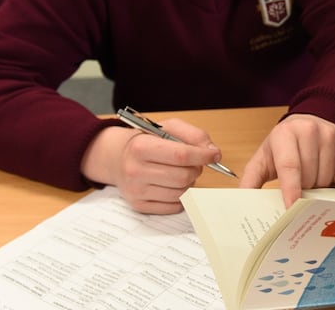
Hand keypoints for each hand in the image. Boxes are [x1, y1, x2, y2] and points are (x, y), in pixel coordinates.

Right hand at [81, 120, 223, 213]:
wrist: (119, 158)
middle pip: (183, 176)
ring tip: (180, 172)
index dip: (203, 156)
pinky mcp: (139, 206)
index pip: (181, 155)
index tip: (214, 155)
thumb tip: (213, 152)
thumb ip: (194, 135)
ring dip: (188, 183)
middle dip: (196, 169)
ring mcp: (136, 191)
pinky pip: (173, 206)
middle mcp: (135, 170)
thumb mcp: (168, 128)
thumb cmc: (148, 142)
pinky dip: (180, 196)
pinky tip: (172, 184)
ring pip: (181, 193)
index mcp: (141, 147)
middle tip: (194, 163)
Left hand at [239, 113, 334, 207]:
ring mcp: (329, 132)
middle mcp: (308, 129)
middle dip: (303, 188)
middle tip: (297, 182)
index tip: (291, 209)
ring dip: (318, 184)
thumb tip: (242, 203)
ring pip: (326, 177)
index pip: (290, 167)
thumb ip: (250, 181)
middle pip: (309, 176)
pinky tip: (324, 167)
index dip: (291, 190)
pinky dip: (333, 177)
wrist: (305, 121)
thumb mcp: (263, 159)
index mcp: (284, 133)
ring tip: (309, 174)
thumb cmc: (282, 145)